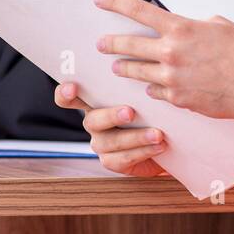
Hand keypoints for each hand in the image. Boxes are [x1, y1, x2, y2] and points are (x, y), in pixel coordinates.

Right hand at [53, 82, 167, 177]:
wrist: (168, 139)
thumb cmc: (153, 109)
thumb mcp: (143, 94)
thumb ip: (135, 86)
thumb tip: (141, 72)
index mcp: (94, 101)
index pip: (68, 97)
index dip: (65, 93)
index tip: (73, 87)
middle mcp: (93, 122)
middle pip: (92, 121)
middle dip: (111, 116)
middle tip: (130, 112)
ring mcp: (101, 143)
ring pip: (110, 142)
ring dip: (135, 137)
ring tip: (157, 134)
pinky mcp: (112, 161)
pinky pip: (123, 158)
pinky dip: (143, 151)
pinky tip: (159, 146)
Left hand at [92, 0, 233, 128]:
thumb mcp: (219, 25)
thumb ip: (194, 25)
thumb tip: (183, 29)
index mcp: (180, 29)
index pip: (138, 11)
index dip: (115, 3)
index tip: (100, 0)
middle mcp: (171, 53)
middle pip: (128, 46)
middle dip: (110, 43)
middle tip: (101, 43)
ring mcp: (171, 79)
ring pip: (135, 71)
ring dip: (124, 67)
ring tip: (117, 66)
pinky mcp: (177, 99)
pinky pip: (155, 91)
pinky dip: (152, 87)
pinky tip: (151, 85)